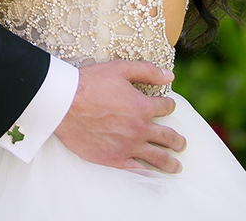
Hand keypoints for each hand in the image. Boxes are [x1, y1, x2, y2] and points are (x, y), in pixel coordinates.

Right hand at [55, 61, 186, 172]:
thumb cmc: (89, 82)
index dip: (169, 105)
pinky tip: (155, 176)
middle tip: (181, 143)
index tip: (167, 107)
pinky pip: (139, 172)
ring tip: (176, 165)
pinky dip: (150, 176)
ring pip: (159, 158)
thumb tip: (169, 75)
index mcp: (143, 106)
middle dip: (178, 140)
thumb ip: (146, 70)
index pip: (166, 107)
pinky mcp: (115, 159)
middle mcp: (140, 129)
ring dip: (171, 162)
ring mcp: (129, 146)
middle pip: (168, 137)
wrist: (64, 102)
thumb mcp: (119, 68)